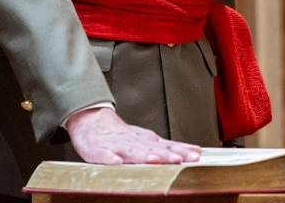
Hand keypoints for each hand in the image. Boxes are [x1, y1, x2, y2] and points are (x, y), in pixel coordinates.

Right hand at [66, 107, 201, 164]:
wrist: (90, 121)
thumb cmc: (120, 135)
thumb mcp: (146, 139)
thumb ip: (167, 147)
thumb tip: (194, 151)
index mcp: (146, 140)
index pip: (167, 146)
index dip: (181, 151)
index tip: (194, 155)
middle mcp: (134, 141)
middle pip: (152, 149)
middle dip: (166, 155)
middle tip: (179, 159)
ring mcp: (116, 145)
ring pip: (131, 151)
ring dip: (142, 155)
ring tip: (153, 160)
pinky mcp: (98, 150)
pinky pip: (103, 155)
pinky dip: (109, 158)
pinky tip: (115, 162)